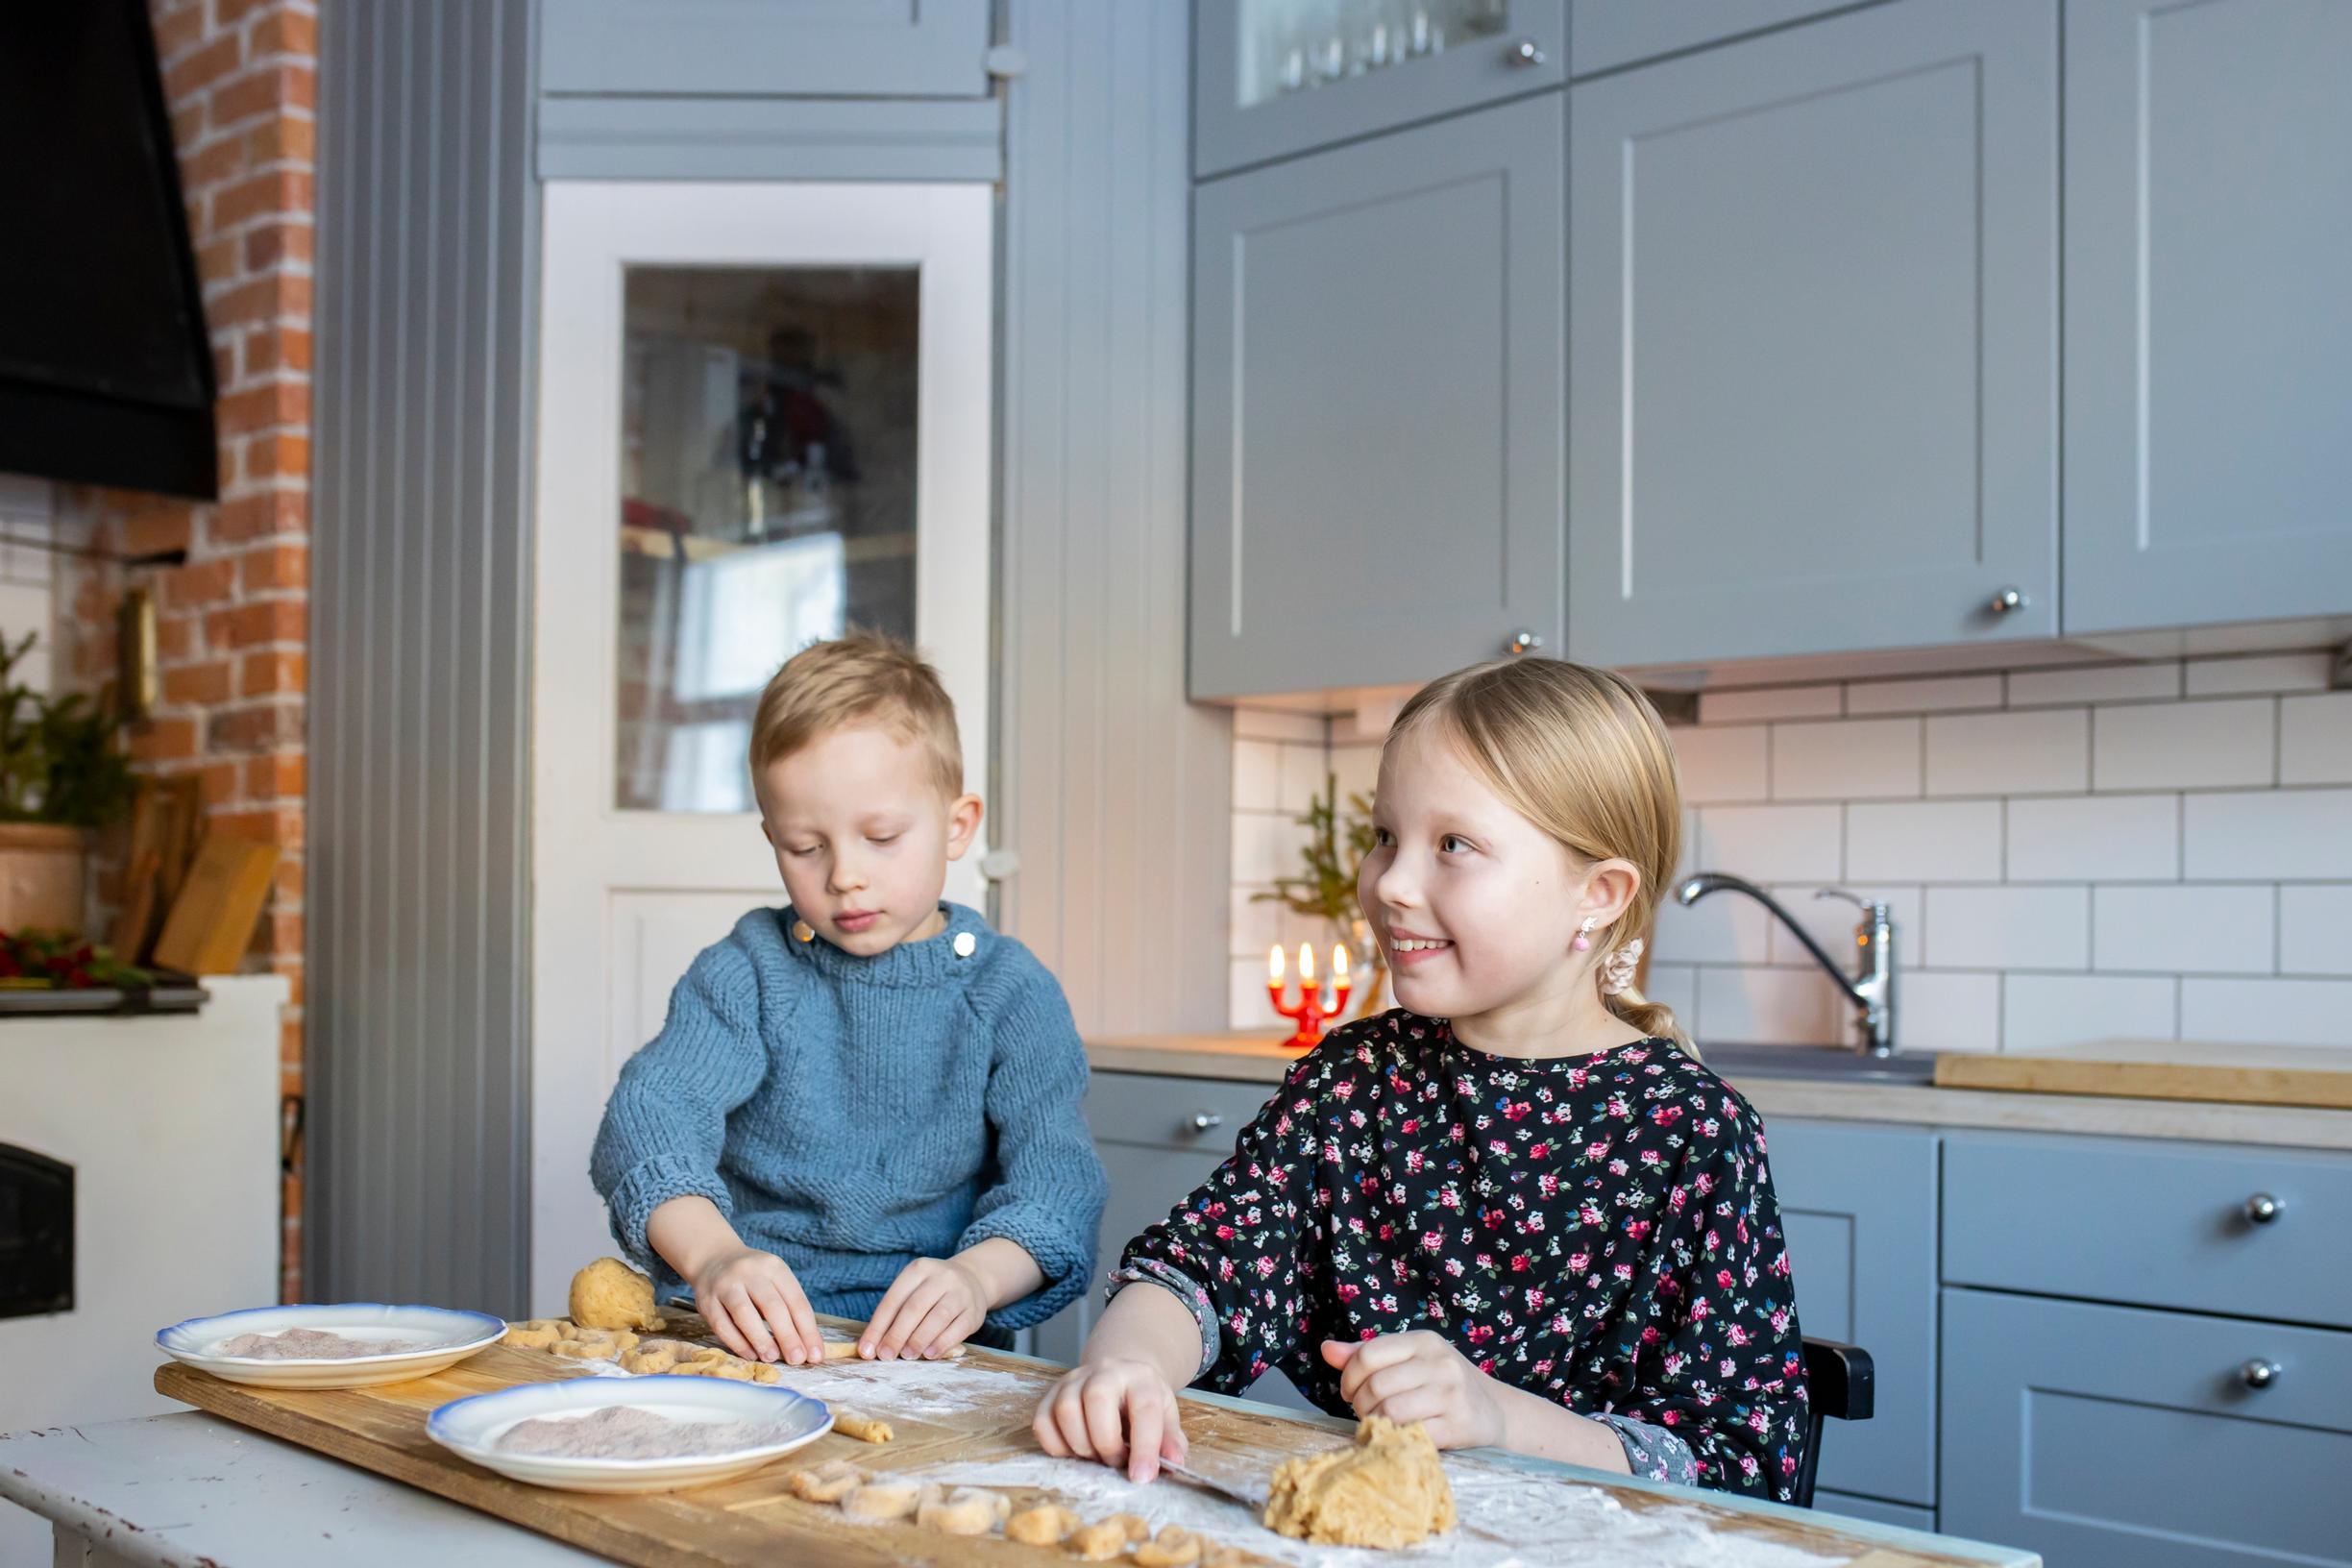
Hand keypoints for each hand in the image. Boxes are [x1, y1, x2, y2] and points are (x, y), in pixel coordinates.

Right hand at [688, 1246, 821, 1365]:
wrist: (713, 1259)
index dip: (808, 1330)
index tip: (816, 1355)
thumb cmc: (753, 1278)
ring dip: (760, 1339)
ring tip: (773, 1358)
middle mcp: (750, 1272)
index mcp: (774, 1267)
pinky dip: (738, 1343)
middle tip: (797, 1359)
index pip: (796, 1300)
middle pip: (772, 1306)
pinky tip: (750, 1355)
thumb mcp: (774, 1280)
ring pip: (744, 1314)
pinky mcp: (706, 1301)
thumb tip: (807, 1347)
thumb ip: (789, 1308)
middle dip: (788, 1336)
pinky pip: (722, 1324)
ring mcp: (726, 1285)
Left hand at [861, 1255, 987, 1359]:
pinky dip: (942, 1344)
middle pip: (915, 1307)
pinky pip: (958, 1329)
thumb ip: (895, 1315)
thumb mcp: (913, 1290)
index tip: (867, 1350)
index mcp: (919, 1269)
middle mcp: (941, 1277)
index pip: (893, 1299)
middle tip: (886, 1356)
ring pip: (938, 1317)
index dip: (878, 1326)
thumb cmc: (932, 1292)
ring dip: (919, 1340)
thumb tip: (874, 1347)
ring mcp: (960, 1292)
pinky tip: (929, 1354)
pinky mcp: (975, 1311)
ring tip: (907, 1356)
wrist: (972, 1279)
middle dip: (897, 1335)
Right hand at [1033, 1357, 1189, 1483]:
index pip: (1144, 1408)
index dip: (1145, 1447)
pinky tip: (1075, 1452)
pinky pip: (1043, 1422)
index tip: (1143, 1477)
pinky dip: (1056, 1447)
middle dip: (1106, 1442)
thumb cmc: (1142, 1402)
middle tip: (1115, 1462)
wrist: (1119, 1375)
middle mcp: (1105, 1372)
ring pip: (1066, 1410)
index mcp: (1140, 1377)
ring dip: (1081, 1445)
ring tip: (1096, 1457)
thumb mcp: (1165, 1416)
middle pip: (1097, 1399)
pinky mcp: (1050, 1394)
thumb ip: (1170, 1441)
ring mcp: (1073, 1380)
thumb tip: (1173, 1463)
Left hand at [1323, 1331, 1506, 1449]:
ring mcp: (1451, 1393)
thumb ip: (1366, 1355)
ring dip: (1376, 1423)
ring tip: (1380, 1424)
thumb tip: (1326, 1350)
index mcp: (1423, 1341)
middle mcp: (1439, 1363)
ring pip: (1390, 1411)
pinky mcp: (1458, 1424)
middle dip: (1360, 1404)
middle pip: (1375, 1386)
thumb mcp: (1409, 1360)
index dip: (1349, 1378)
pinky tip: (1398, 1436)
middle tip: (1365, 1412)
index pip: (1367, 1355)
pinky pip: (1411, 1434)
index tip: (1350, 1391)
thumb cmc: (1441, 1383)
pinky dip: (1396, 1438)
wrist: (1494, 1411)